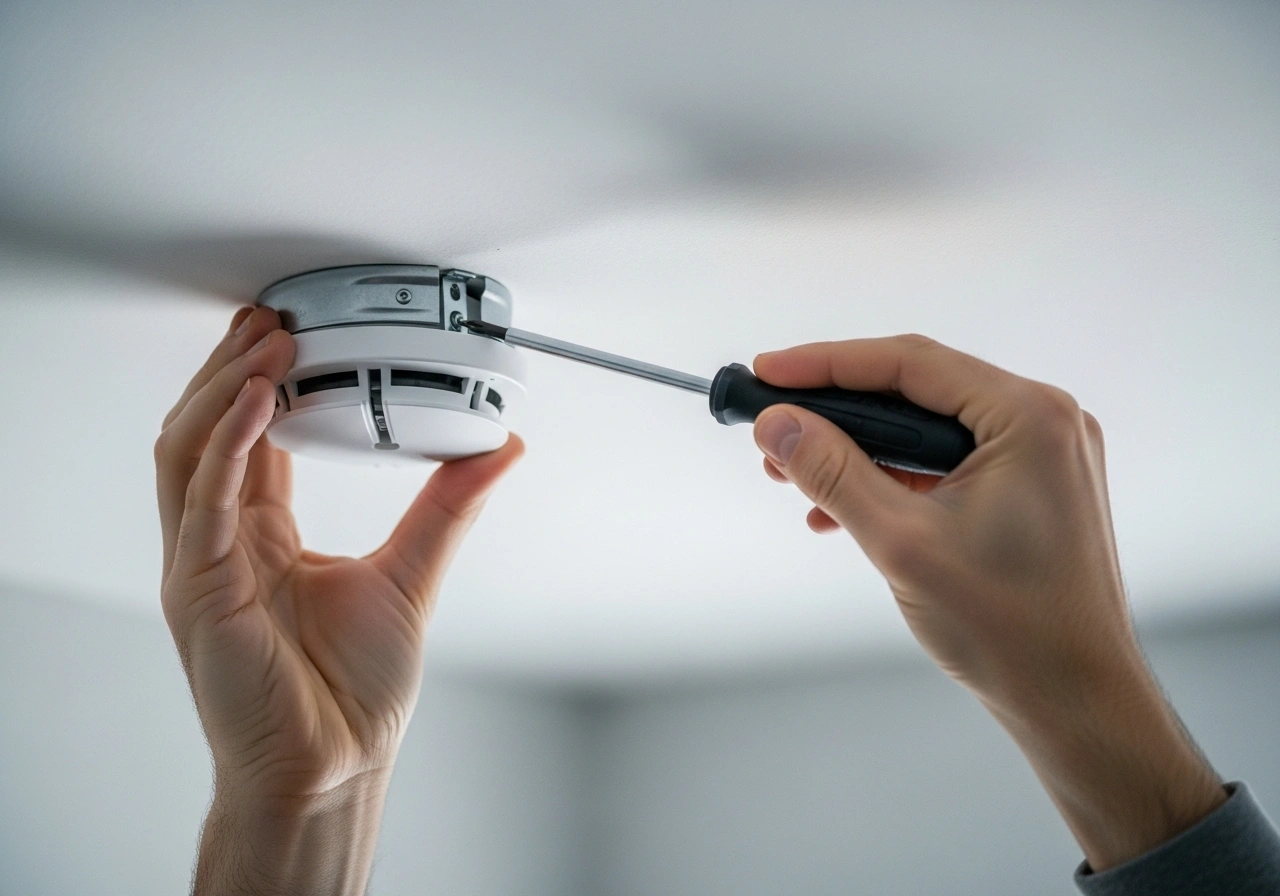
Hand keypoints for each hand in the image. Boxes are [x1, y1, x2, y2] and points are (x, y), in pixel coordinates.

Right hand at [155, 306, 522, 893]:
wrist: (335, 766)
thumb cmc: (350, 693)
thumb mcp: (412, 572)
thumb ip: (449, 504)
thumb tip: (499, 447)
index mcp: (261, 538)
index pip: (251, 439)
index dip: (264, 381)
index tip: (294, 331)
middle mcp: (223, 543)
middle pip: (208, 431)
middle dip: (235, 368)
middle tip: (274, 317)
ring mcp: (203, 564)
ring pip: (187, 450)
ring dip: (223, 389)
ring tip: (267, 341)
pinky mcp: (199, 587)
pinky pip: (201, 498)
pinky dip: (225, 441)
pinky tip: (254, 399)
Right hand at [751, 334, 1223, 870]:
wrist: (1075, 701)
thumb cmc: (1011, 629)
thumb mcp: (901, 542)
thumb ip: (833, 473)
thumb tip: (778, 424)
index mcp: (1030, 418)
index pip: (908, 363)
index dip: (826, 363)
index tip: (766, 372)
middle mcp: (1044, 422)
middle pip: (915, 390)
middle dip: (836, 413)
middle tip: (772, 429)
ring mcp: (1041, 456)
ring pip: (925, 429)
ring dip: (858, 450)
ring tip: (795, 477)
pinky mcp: (1029, 489)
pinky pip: (945, 462)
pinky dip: (892, 479)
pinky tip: (842, 510)